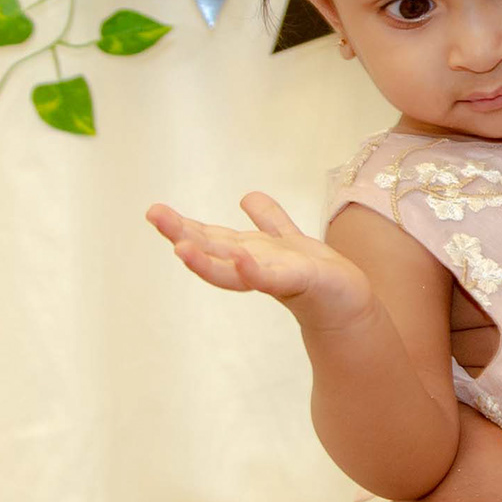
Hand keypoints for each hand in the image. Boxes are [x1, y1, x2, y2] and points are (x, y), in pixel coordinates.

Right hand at [146, 193, 370, 324]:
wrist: (347, 304)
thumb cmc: (317, 277)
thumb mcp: (288, 240)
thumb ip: (269, 220)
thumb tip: (245, 198)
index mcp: (248, 252)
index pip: (209, 236)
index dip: (182, 225)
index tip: (154, 210)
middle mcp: (253, 266)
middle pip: (212, 248)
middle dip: (181, 233)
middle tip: (153, 214)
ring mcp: (273, 276)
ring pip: (233, 268)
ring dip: (206, 260)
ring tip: (180, 247)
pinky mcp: (299, 282)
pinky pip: (271, 277)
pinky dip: (253, 270)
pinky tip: (240, 258)